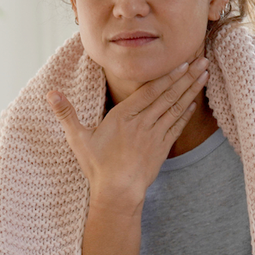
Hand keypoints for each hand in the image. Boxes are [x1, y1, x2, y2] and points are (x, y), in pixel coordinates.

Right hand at [46, 58, 208, 211]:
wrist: (117, 193)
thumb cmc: (96, 166)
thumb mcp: (77, 138)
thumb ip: (66, 113)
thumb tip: (50, 93)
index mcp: (123, 116)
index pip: (150, 91)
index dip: (167, 76)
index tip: (182, 62)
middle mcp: (143, 123)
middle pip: (168, 95)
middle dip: (186, 76)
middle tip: (202, 61)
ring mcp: (155, 136)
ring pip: (176, 107)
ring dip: (191, 90)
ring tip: (204, 74)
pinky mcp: (162, 149)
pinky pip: (177, 126)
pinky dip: (186, 112)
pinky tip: (193, 101)